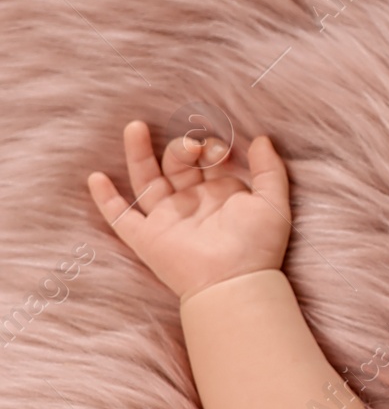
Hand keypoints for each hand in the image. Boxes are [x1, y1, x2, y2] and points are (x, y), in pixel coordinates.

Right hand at [86, 120, 291, 301]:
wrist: (232, 281)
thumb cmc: (256, 244)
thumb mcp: (273, 201)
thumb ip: (269, 169)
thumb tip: (261, 138)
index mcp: (220, 195)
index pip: (208, 162)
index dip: (211, 148)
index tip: (218, 148)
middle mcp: (192, 204)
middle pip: (177, 166)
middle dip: (181, 148)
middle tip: (191, 144)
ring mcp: (167, 219)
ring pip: (146, 181)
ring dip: (139, 154)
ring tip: (135, 127)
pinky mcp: (146, 237)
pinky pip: (120, 216)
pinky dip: (106, 199)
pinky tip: (95, 177)